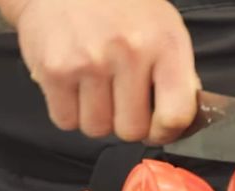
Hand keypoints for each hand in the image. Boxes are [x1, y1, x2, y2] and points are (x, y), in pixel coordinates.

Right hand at [1, 0, 199, 143]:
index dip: (167, 133)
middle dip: (128, 124)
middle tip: (124, 103)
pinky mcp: (54, 69)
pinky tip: (78, 88)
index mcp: (165, 45)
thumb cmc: (124, 8)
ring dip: (99, 118)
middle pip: (131, 131)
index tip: (159, 129)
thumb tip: (180, 118)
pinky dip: (72, 112)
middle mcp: (129, 54)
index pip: (175, 115)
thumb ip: (178, 74)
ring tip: (99, 89)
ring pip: (97, 129)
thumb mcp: (166, 28)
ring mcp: (89, 62)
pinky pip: (66, 121)